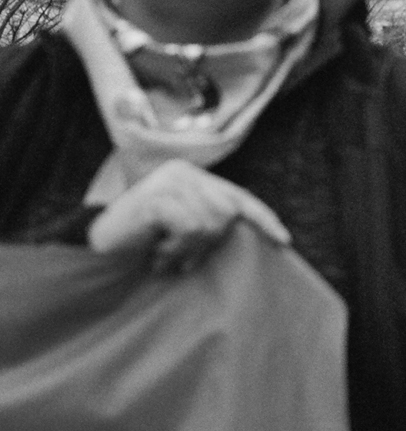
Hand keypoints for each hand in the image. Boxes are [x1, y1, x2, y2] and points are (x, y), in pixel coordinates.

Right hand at [88, 160, 290, 274]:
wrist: (96, 252)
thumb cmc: (142, 246)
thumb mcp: (185, 234)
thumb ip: (212, 224)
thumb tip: (254, 233)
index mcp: (195, 179)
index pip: (240, 198)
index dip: (263, 219)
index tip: (284, 241)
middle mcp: (185, 173)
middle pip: (228, 213)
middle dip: (207, 243)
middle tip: (178, 257)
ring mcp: (170, 180)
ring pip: (210, 223)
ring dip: (188, 249)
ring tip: (163, 253)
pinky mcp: (158, 195)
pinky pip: (190, 227)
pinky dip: (175, 247)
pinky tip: (155, 252)